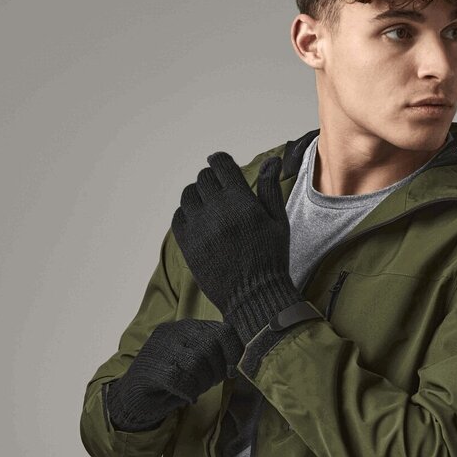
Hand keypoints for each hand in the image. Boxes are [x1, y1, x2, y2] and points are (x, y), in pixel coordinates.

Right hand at [105, 317, 243, 431]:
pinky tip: (187, 397)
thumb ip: (214, 354)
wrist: (133, 396)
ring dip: (203, 382)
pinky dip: (188, 392)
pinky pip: (179, 379)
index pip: (223, 330)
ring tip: (197, 389)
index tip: (232, 370)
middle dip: (217, 370)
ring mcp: (159, 348)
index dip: (234, 352)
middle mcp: (173, 332)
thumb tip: (239, 362)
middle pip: (210, 346)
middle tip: (209, 383)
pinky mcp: (150, 369)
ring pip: (195, 362)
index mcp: (188, 326)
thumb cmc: (172, 379)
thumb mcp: (195, 360)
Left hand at [171, 152, 302, 343]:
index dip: (220, 161)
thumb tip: (272, 161)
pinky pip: (178, 217)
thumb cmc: (271, 257)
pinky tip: (198, 220)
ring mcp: (199, 227)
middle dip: (211, 179)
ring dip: (197, 195)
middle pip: (203, 179)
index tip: (219, 163)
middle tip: (217, 188)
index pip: (221, 166)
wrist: (254, 295)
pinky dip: (186, 214)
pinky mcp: (187, 244)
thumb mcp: (278, 221)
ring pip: (188, 195)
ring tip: (208, 204)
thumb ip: (270, 188)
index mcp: (241, 201)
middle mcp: (217, 210)